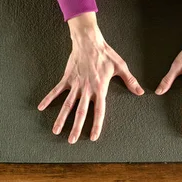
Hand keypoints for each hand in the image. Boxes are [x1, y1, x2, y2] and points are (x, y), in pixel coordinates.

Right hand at [37, 12, 144, 143]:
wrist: (89, 41)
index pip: (99, 111)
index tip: (92, 137)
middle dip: (76, 127)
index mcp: (100, 88)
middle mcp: (87, 89)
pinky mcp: (67, 78)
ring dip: (61, 118)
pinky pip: (56, 90)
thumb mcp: (121, 67)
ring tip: (55, 131)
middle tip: (71, 141)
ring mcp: (75, 84)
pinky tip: (40, 107)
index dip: (96, 125)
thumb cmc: (106, 54)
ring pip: (67, 104)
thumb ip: (130, 81)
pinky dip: (48, 98)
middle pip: (80, 112)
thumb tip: (140, 92)